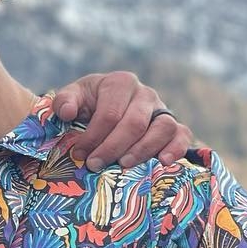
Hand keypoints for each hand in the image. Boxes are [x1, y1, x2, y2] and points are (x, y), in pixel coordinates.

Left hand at [53, 71, 191, 170]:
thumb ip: (64, 101)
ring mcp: (162, 109)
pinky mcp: (174, 125)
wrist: (106, 105)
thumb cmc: (88, 103)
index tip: (80, 154)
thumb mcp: (72, 97)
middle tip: (95, 164)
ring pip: (162, 129)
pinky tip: (163, 161)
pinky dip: (176, 148)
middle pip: (134, 124)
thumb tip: (67, 112)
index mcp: (120, 83)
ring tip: (123, 165)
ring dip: (142, 150)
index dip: (94, 136)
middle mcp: (145, 94)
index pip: (109, 113)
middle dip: (113, 147)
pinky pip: (182, 135)